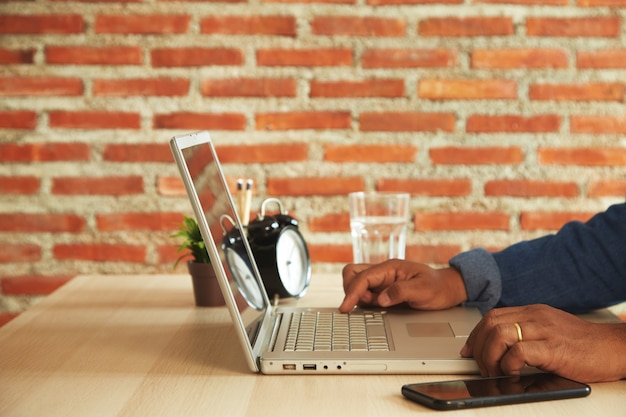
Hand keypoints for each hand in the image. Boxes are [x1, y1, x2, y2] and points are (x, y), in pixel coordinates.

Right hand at [338, 259, 467, 312]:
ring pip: (356, 283)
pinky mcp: (383, 290)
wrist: (447, 289)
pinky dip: (363, 301)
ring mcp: (381, 281)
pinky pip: (365, 293)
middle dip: (350, 289)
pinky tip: (375, 308)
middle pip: (352, 273)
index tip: (345, 307)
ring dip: (357, 296)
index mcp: (390, 267)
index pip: (363, 277)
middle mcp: (383, 272)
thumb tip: (380, 299)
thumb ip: (400, 292)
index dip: (352, 292)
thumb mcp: (423, 290)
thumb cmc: (437, 286)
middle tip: (362, 305)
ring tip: (373, 307)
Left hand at [460, 304, 625, 382]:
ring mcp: (544, 330)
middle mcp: (535, 317)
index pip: (492, 316)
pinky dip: (509, 364)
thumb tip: (500, 350)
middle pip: (490, 323)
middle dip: (478, 347)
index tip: (469, 351)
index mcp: (532, 312)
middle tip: (482, 367)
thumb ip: (526, 334)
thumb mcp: (549, 331)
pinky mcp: (553, 348)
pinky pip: (519, 351)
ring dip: (490, 356)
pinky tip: (515, 373)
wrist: (614, 347)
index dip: (476, 335)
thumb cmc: (584, 344)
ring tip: (496, 372)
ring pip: (499, 334)